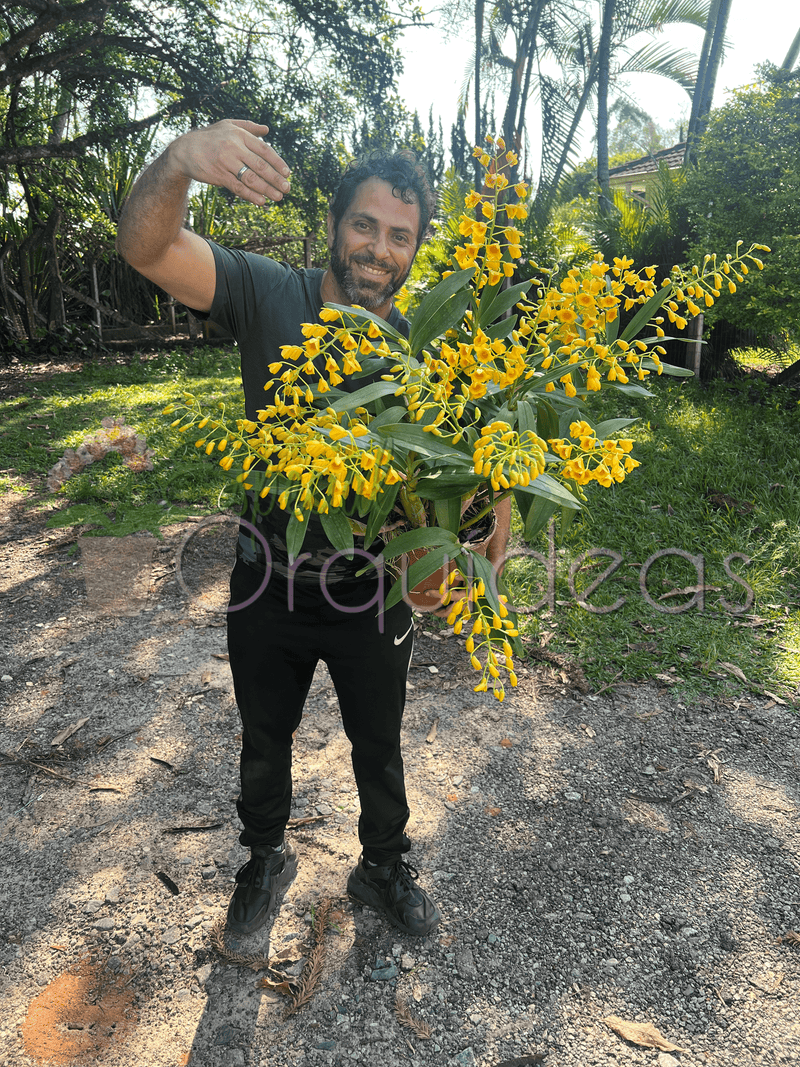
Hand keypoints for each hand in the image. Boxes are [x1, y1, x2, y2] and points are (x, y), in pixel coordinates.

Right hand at [168, 119, 290, 205]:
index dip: (277, 162)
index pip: (264, 149)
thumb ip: (248, 127)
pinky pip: (238, 187)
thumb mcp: (228, 125)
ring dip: (267, 189)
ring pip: (251, 178)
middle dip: (276, 179)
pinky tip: (261, 201)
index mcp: (239, 135)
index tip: (287, 173)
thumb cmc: (210, 137)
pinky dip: (251, 195)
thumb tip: (267, 130)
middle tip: (287, 188)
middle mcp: (233, 147)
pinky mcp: (219, 176)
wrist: (184, 150)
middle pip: (260, 166)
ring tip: (278, 197)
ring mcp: (226, 162)